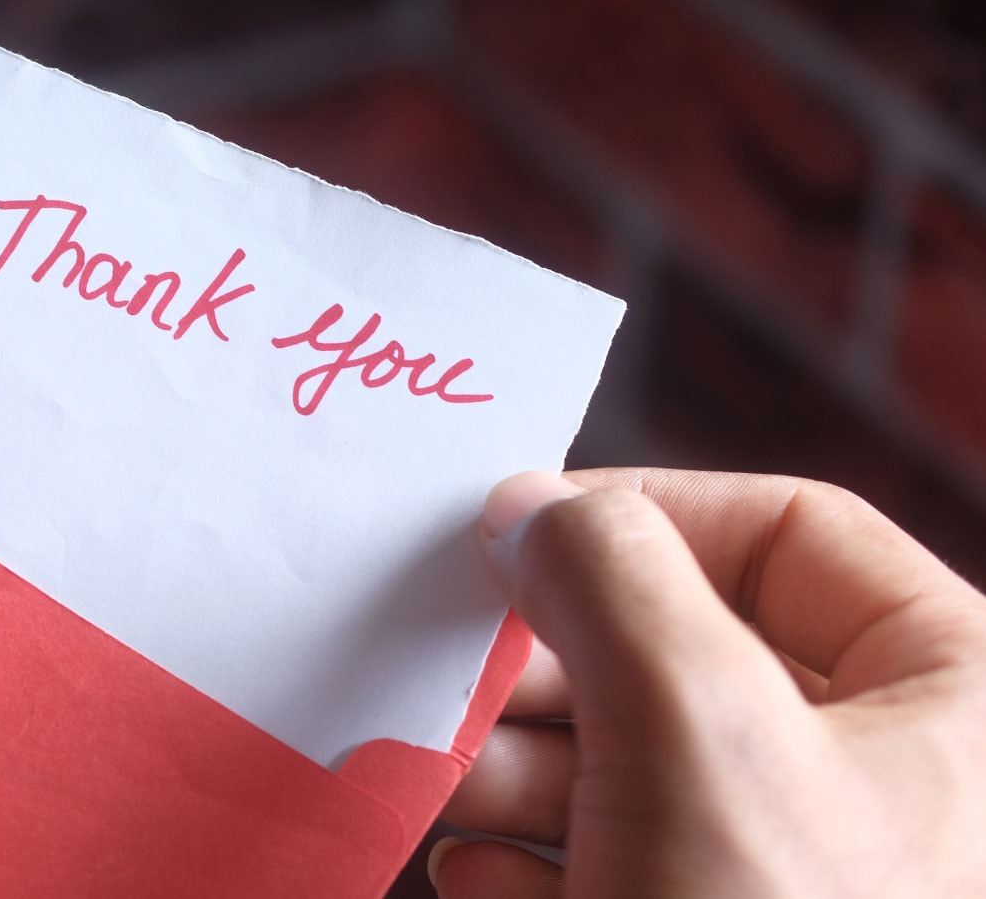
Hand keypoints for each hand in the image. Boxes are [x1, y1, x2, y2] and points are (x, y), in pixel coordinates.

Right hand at [431, 469, 985, 896]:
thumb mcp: (693, 727)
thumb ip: (609, 579)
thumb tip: (527, 509)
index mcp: (960, 694)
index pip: (793, 529)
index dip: (640, 512)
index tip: (513, 537)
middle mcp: (892, 777)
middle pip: (688, 650)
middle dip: (545, 665)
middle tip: (450, 672)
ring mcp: (813, 873)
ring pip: (640, 764)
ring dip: (511, 763)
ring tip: (439, 778)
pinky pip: (625, 864)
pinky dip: (535, 858)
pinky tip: (475, 868)